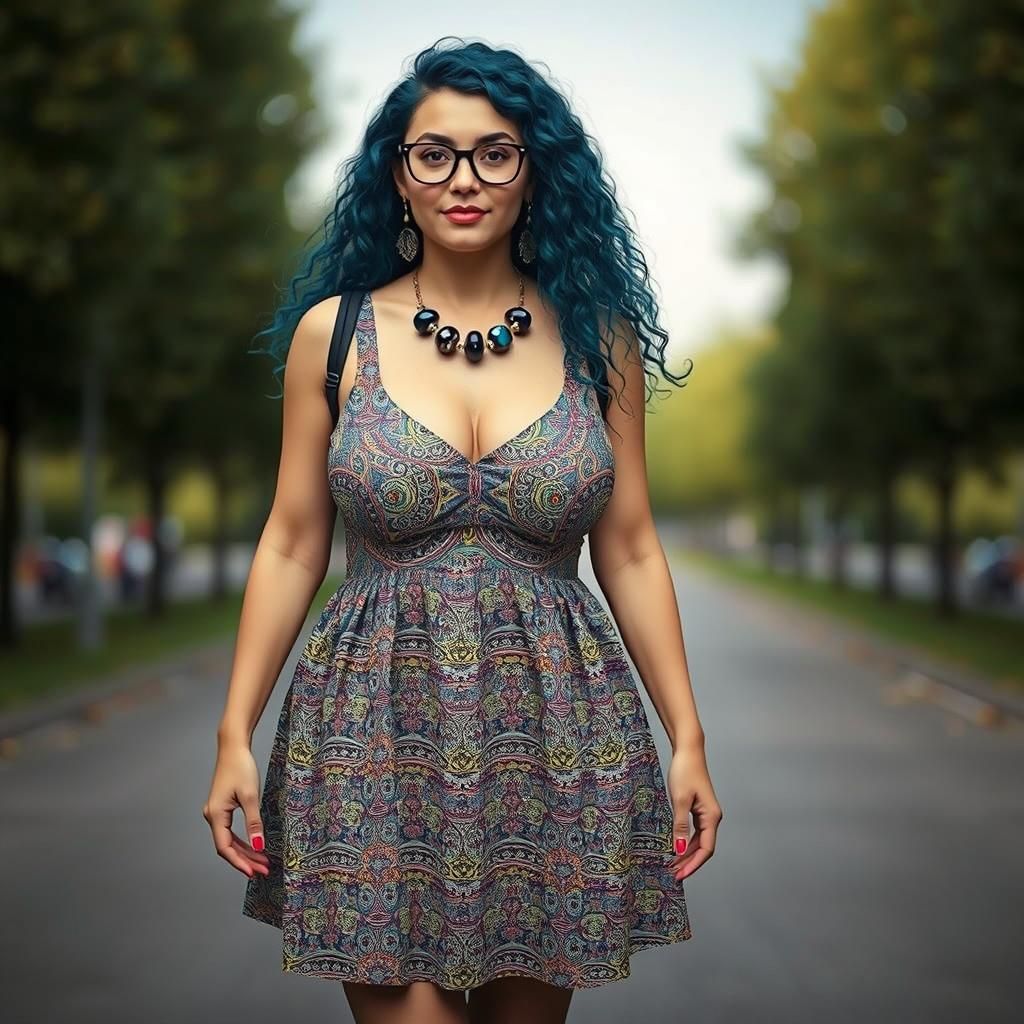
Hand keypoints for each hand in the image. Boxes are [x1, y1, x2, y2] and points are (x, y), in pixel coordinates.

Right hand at [203, 742, 270, 879]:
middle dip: (245, 860)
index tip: (254, 873)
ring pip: (229, 840)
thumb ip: (254, 822)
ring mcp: (216, 812)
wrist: (233, 747)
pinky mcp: (222, 808)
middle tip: (264, 870)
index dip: (239, 862)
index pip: (225, 848)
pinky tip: (254, 846)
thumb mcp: (250, 796)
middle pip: (227, 846)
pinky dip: (242, 840)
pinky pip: (230, 831)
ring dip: (245, 851)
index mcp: (216, 815)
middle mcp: (212, 816)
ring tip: (262, 862)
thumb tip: (259, 846)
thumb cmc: (241, 767)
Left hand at [667, 740, 721, 881]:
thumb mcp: (680, 799)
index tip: (680, 875)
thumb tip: (678, 849)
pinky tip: (676, 847)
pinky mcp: (699, 808)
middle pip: (703, 847)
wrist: (688, 751)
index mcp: (711, 816)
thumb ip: (680, 825)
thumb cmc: (685, 771)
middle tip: (673, 874)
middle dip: (689, 862)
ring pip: (699, 840)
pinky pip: (695, 831)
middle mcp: (712, 817)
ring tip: (672, 865)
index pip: (706, 849)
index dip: (693, 864)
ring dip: (686, 853)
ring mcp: (706, 813)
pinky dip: (686, 841)